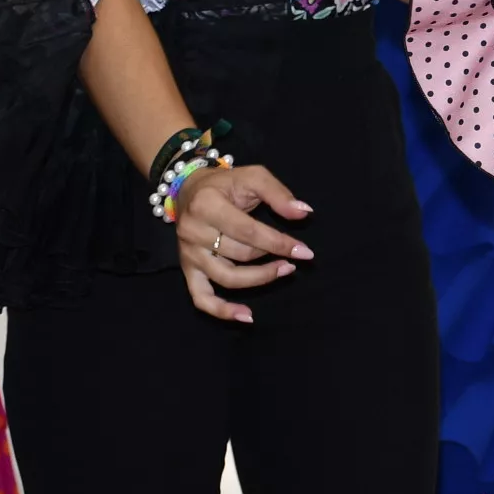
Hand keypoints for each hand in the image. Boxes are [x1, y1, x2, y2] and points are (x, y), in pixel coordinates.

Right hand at [176, 162, 314, 322]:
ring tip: (283, 271)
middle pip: (240, 255)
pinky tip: (247, 317)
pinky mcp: (187, 269)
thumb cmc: (227, 184)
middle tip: (295, 259)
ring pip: (227, 277)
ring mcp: (188, 254)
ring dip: (259, 279)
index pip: (249, 232)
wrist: (190, 190)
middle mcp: (192, 231)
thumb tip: (304, 213)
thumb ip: (279, 194)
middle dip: (272, 258)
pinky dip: (222, 311)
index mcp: (207, 205)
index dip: (279, 244)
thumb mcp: (254, 177)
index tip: (305, 252)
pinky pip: (201, 298)